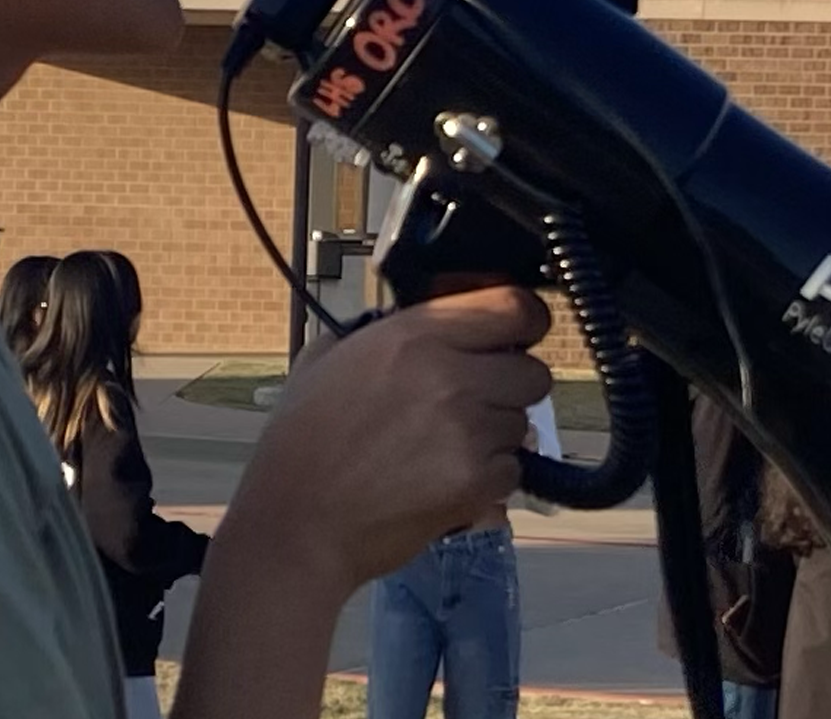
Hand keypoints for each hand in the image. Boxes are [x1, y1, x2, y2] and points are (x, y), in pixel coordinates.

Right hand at [227, 285, 551, 600]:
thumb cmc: (302, 443)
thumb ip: (382, 331)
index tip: (515, 334)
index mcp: (415, 335)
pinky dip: (489, 477)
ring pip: (523, 423)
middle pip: (533, 370)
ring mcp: (468, 432)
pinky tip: (445, 479)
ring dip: (497, 433)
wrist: (297, 524)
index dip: (523, 321)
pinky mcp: (477, 483)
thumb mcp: (327, 359)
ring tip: (445, 446)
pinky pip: (513, 469)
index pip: (514, 307)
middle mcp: (450, 376)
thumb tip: (421, 324)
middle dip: (510, 386)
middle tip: (474, 401)